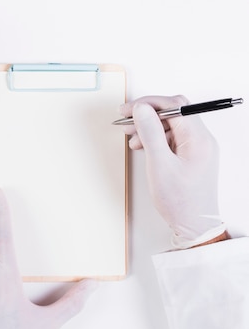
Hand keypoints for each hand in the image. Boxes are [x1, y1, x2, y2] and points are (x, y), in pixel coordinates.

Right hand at [119, 95, 225, 247]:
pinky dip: (156, 138)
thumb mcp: (159, 164)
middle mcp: (202, 139)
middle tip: (126, 121)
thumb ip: (150, 132)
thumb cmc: (179, 200)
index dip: (148, 103)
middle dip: (148, 114)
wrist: (193, 224)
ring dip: (150, 127)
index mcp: (198, 138)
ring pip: (171, 125)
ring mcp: (198, 147)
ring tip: (132, 139)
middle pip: (173, 113)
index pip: (174, 106)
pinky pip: (173, 138)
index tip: (127, 110)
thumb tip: (141, 109)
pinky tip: (143, 147)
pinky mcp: (192, 155)